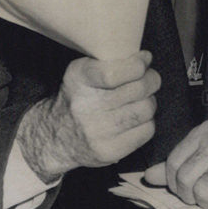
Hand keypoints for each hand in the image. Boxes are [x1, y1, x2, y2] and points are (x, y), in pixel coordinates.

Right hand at [16, 51, 159, 181]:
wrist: (56, 138)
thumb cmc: (78, 98)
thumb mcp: (82, 73)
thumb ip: (110, 62)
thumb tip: (145, 58)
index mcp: (78, 81)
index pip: (113, 73)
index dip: (138, 65)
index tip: (144, 59)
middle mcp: (85, 107)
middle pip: (138, 89)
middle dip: (151, 80)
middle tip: (149, 78)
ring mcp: (98, 132)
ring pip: (146, 109)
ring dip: (149, 101)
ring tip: (140, 100)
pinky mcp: (111, 150)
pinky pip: (147, 130)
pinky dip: (147, 121)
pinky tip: (135, 119)